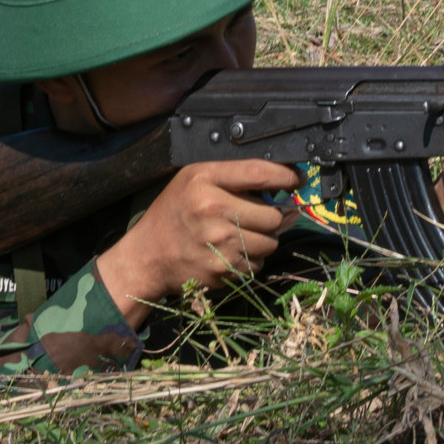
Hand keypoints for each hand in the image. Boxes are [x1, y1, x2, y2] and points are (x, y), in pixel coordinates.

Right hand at [94, 160, 299, 324]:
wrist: (148, 256)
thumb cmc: (173, 213)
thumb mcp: (192, 179)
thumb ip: (231, 176)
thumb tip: (279, 183)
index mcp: (204, 181)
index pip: (259, 172)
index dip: (285, 175)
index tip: (295, 179)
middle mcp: (213, 210)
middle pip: (273, 215)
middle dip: (270, 217)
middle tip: (254, 217)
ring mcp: (220, 244)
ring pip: (270, 243)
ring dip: (262, 240)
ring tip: (239, 235)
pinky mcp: (223, 270)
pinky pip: (257, 265)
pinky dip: (249, 260)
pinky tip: (229, 253)